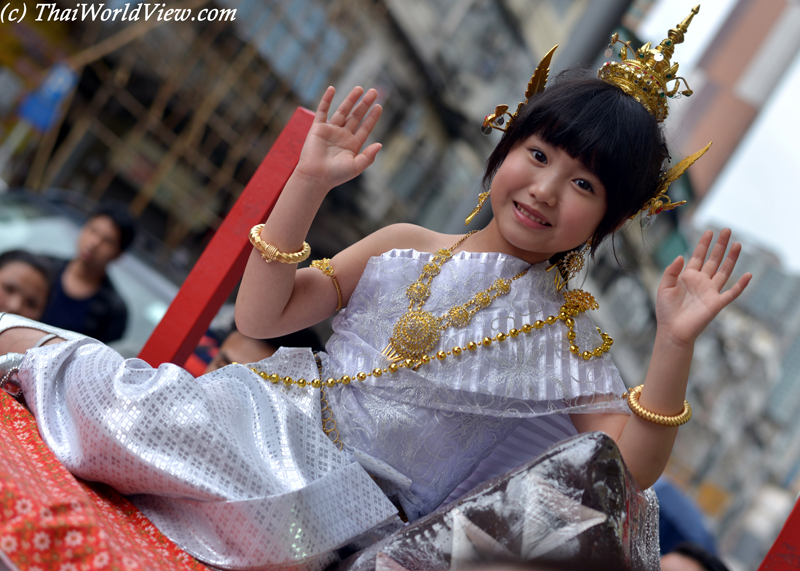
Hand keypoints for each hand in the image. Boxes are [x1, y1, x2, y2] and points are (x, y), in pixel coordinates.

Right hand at [294, 86, 382, 189]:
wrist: (315, 176)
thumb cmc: (336, 175)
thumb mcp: (356, 167)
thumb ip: (369, 157)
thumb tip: (380, 144)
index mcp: (352, 145)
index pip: (365, 127)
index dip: (372, 117)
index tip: (379, 106)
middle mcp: (342, 136)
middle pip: (356, 116)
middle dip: (364, 104)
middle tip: (374, 92)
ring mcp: (330, 131)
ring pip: (342, 111)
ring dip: (351, 99)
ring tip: (360, 88)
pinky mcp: (318, 128)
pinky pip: (322, 111)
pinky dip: (326, 100)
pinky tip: (332, 89)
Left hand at [656, 228, 751, 347]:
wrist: (672, 331)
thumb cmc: (666, 311)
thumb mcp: (664, 287)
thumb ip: (671, 271)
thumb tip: (681, 256)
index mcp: (688, 277)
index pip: (698, 256)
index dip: (704, 244)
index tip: (709, 231)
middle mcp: (702, 282)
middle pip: (714, 260)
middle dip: (720, 245)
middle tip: (727, 230)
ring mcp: (710, 292)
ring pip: (724, 271)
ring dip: (731, 258)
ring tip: (738, 244)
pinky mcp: (716, 304)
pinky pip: (732, 293)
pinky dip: (740, 285)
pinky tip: (748, 275)